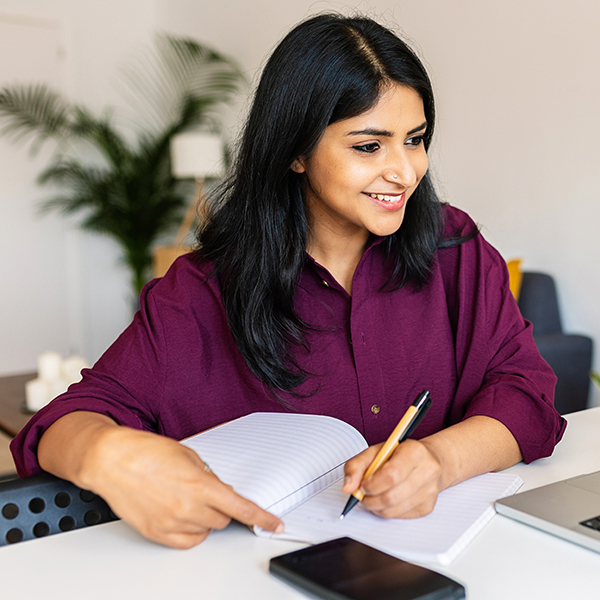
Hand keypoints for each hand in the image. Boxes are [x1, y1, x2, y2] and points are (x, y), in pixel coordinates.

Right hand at [39, 414, 283, 548]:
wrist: (110, 460)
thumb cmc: (145, 451)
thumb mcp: (187, 455)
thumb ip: (207, 475)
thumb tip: (220, 490)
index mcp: (199, 484)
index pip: (240, 507)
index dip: (261, 518)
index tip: (275, 524)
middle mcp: (187, 508)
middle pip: (223, 519)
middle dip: (222, 507)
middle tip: (206, 491)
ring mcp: (171, 523)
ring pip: (206, 531)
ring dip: (205, 518)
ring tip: (187, 498)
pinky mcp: (156, 533)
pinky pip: (187, 541)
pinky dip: (191, 531)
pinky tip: (181, 515)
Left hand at [342, 439, 442, 518]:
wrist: (427, 460)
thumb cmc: (399, 454)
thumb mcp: (375, 451)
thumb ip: (356, 465)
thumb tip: (347, 487)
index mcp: (415, 451)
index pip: (392, 474)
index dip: (372, 484)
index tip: (363, 485)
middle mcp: (427, 471)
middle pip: (392, 496)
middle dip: (370, 499)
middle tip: (363, 494)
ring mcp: (430, 491)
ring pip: (394, 510)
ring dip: (376, 507)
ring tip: (372, 497)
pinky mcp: (428, 507)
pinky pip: (399, 516)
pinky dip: (386, 511)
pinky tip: (385, 499)